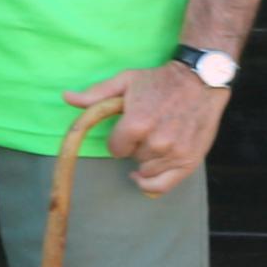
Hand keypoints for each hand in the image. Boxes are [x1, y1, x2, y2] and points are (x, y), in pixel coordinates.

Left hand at [81, 60, 223, 198]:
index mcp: (136, 124)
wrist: (200, 80)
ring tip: (158, 139)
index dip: (120, 138)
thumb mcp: (126, 81)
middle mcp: (155, 142)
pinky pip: (162, 186)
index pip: (115, 148)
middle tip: (149, 128)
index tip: (130, 126)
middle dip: (136, 146)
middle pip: (132, 159)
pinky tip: (146, 175)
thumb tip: (67, 97)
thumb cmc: (161, 80)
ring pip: (146, 171)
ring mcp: (173, 154)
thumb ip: (97, 94)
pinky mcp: (189, 161)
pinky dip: (152, 184)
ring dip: (148, 159)